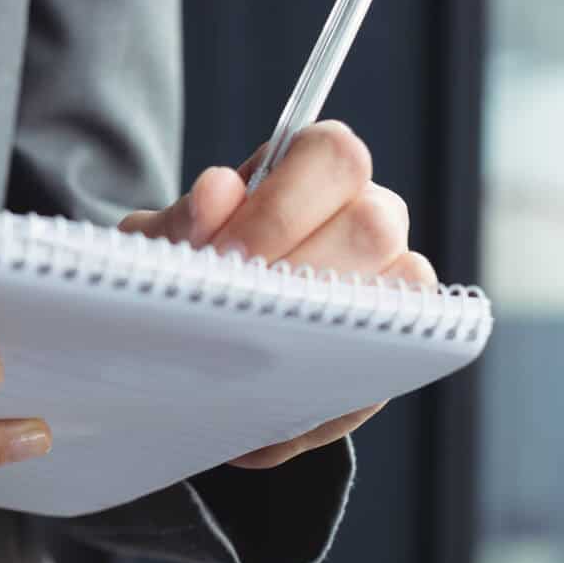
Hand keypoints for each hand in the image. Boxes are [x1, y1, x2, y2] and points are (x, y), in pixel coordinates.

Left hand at [116, 120, 437, 468]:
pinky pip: (392, 369)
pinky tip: (263, 405)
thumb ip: (184, 219)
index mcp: (315, 172)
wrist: (196, 342)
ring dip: (319, 330)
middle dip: (298, 274)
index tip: (229, 255)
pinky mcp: (399, 352)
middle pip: (373, 224)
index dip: (283, 206)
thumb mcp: (164, 246)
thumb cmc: (187, 271)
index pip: (334, 157)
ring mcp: (393, 285)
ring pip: (398, 294)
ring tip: (249, 358)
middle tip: (236, 312)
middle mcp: (371, 218)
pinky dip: (322, 398)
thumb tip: (219, 190)